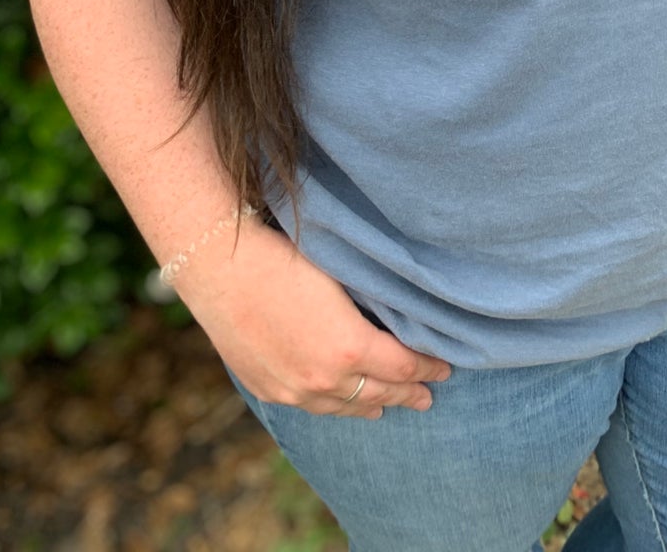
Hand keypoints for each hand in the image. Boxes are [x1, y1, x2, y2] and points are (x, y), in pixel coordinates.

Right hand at [170, 218, 451, 419]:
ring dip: (371, 406)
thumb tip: (399, 313)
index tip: (445, 367)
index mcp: (350, 349)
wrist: (221, 269)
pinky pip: (311, 407)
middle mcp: (324, 379)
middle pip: (378, 393)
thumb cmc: (285, 259)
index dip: (428, 368)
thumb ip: (371, 307)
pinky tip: (341, 404)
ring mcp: (294, 390)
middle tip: (429, 395)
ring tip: (390, 407)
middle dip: (408, 393)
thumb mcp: (342, 278)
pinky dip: (334, 407)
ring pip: (343, 407)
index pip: (404, 367)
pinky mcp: (268, 389)